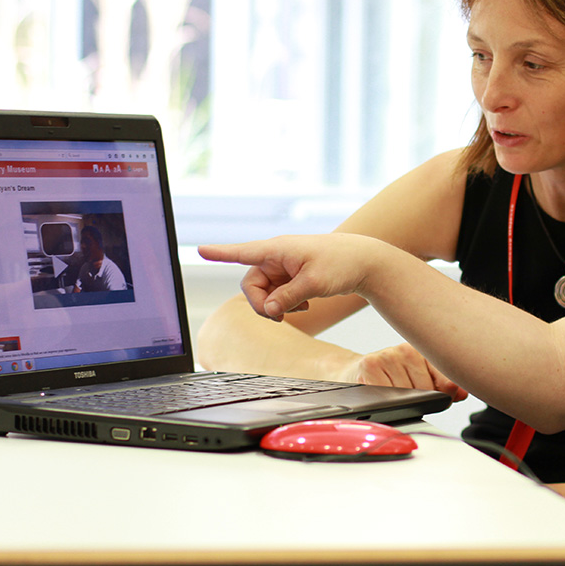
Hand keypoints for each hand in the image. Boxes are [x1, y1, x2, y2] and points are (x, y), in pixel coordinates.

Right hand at [199, 234, 392, 320]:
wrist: (365, 261)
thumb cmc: (342, 263)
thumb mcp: (315, 282)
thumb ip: (289, 297)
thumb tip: (269, 310)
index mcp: (278, 249)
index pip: (243, 251)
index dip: (220, 253)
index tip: (199, 249)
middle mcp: (277, 256)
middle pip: (252, 284)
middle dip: (263, 304)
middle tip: (281, 316)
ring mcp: (284, 267)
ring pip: (265, 292)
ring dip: (277, 305)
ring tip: (302, 307)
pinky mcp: (292, 276)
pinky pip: (278, 294)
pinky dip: (287, 304)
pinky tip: (306, 305)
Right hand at [341, 343, 468, 400]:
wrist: (354, 374)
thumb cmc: (391, 379)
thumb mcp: (420, 379)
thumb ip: (445, 385)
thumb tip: (462, 392)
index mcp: (424, 350)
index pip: (447, 378)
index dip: (446, 393)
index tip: (441, 395)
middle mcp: (407, 349)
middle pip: (428, 390)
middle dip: (422, 400)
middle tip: (407, 394)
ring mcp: (388, 355)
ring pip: (409, 394)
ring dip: (402, 402)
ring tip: (392, 393)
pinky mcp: (370, 364)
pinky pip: (388, 395)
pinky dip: (386, 401)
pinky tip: (381, 392)